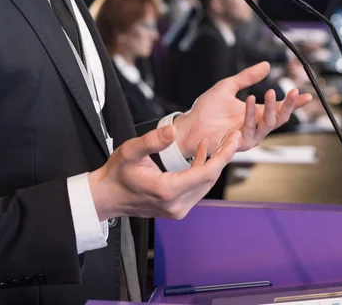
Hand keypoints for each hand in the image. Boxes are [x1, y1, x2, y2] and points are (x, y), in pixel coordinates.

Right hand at [88, 125, 240, 221]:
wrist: (107, 196)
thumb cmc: (117, 173)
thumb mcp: (131, 151)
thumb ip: (152, 141)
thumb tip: (172, 131)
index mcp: (167, 191)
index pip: (205, 173)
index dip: (222, 155)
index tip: (234, 139)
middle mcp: (176, 205)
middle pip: (209, 179)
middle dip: (223, 156)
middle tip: (234, 135)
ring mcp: (177, 210)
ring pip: (204, 184)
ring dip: (214, 163)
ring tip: (221, 141)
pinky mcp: (176, 209)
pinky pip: (196, 188)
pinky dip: (202, 170)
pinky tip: (203, 152)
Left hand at [173, 61, 312, 157]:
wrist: (190, 125)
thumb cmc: (206, 109)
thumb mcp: (228, 86)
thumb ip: (247, 77)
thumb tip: (265, 65)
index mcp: (255, 113)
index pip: (278, 107)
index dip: (292, 101)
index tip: (305, 94)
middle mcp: (255, 126)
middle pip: (280, 117)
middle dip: (289, 104)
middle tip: (294, 91)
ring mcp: (249, 135)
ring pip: (269, 123)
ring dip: (271, 107)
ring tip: (268, 91)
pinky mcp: (240, 142)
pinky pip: (251, 127)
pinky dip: (251, 113)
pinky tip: (250, 100)